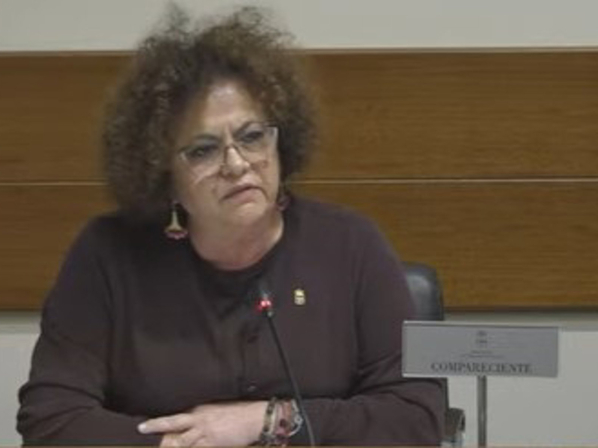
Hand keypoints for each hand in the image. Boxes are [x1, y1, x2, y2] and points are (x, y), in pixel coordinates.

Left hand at [138, 401, 267, 446]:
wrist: (256, 417)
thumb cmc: (241, 413)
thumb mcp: (220, 410)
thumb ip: (205, 417)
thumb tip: (194, 424)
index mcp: (201, 408)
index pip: (177, 416)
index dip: (162, 421)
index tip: (148, 423)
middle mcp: (199, 417)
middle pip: (172, 423)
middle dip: (155, 426)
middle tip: (141, 428)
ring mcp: (204, 430)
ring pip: (180, 441)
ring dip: (170, 446)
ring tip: (161, 447)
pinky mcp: (212, 442)